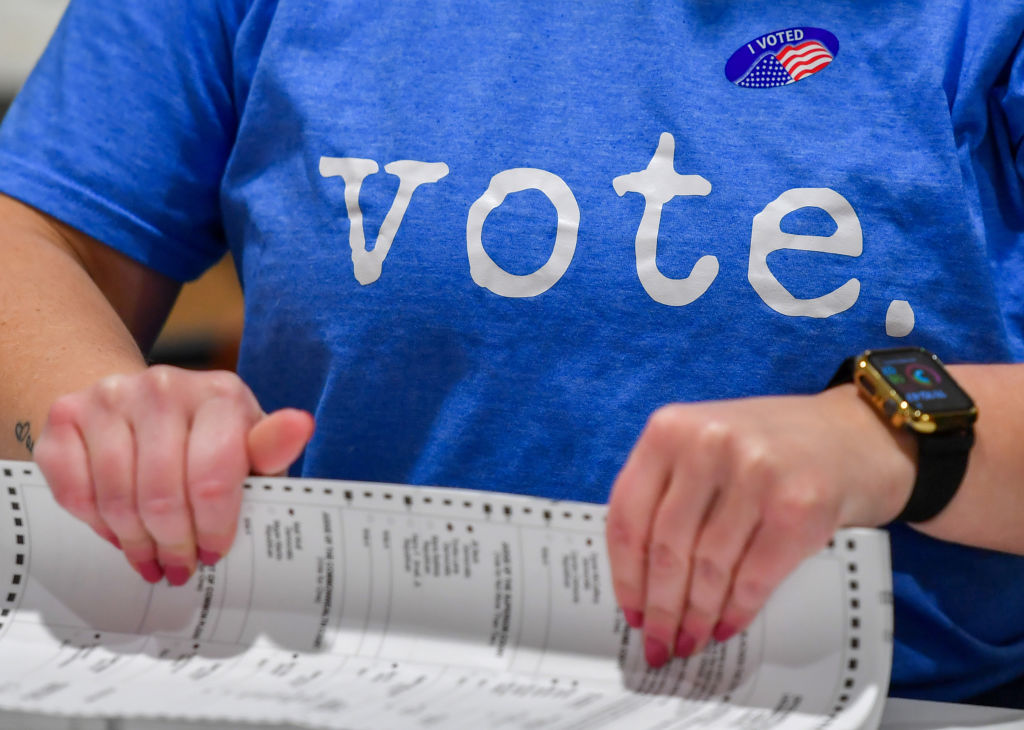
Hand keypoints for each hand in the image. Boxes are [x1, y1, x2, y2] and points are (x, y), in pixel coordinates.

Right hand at [33, 365, 313, 585]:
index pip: (214, 476)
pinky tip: (118, 531)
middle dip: (174, 544)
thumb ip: (272, 448)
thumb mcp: (249, 448)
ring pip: (117, 497)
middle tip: (180, 567)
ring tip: (151, 558)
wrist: (142, 406)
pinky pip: (74, 491)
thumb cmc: (208, 440)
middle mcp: (164, 386)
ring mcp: (110, 396)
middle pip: (162, 494)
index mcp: (220, 393)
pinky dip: (96, 523)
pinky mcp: (66, 414)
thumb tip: (301, 425)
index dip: (213, 527)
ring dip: (136, 542)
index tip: (213, 552)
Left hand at [606, 386, 913, 667]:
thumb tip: (640, 578)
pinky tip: (726, 626)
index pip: (628, 515)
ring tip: (690, 641)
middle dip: (660, 606)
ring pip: (709, 567)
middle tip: (659, 643)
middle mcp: (708, 444)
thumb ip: (669, 491)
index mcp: (671, 429)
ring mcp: (754, 473)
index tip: (630, 611)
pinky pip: (754, 576)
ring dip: (696, 616)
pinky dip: (737, 610)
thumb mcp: (706, 446)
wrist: (858, 434)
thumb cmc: (772, 447)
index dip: (625, 574)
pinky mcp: (797, 506)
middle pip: (667, 546)